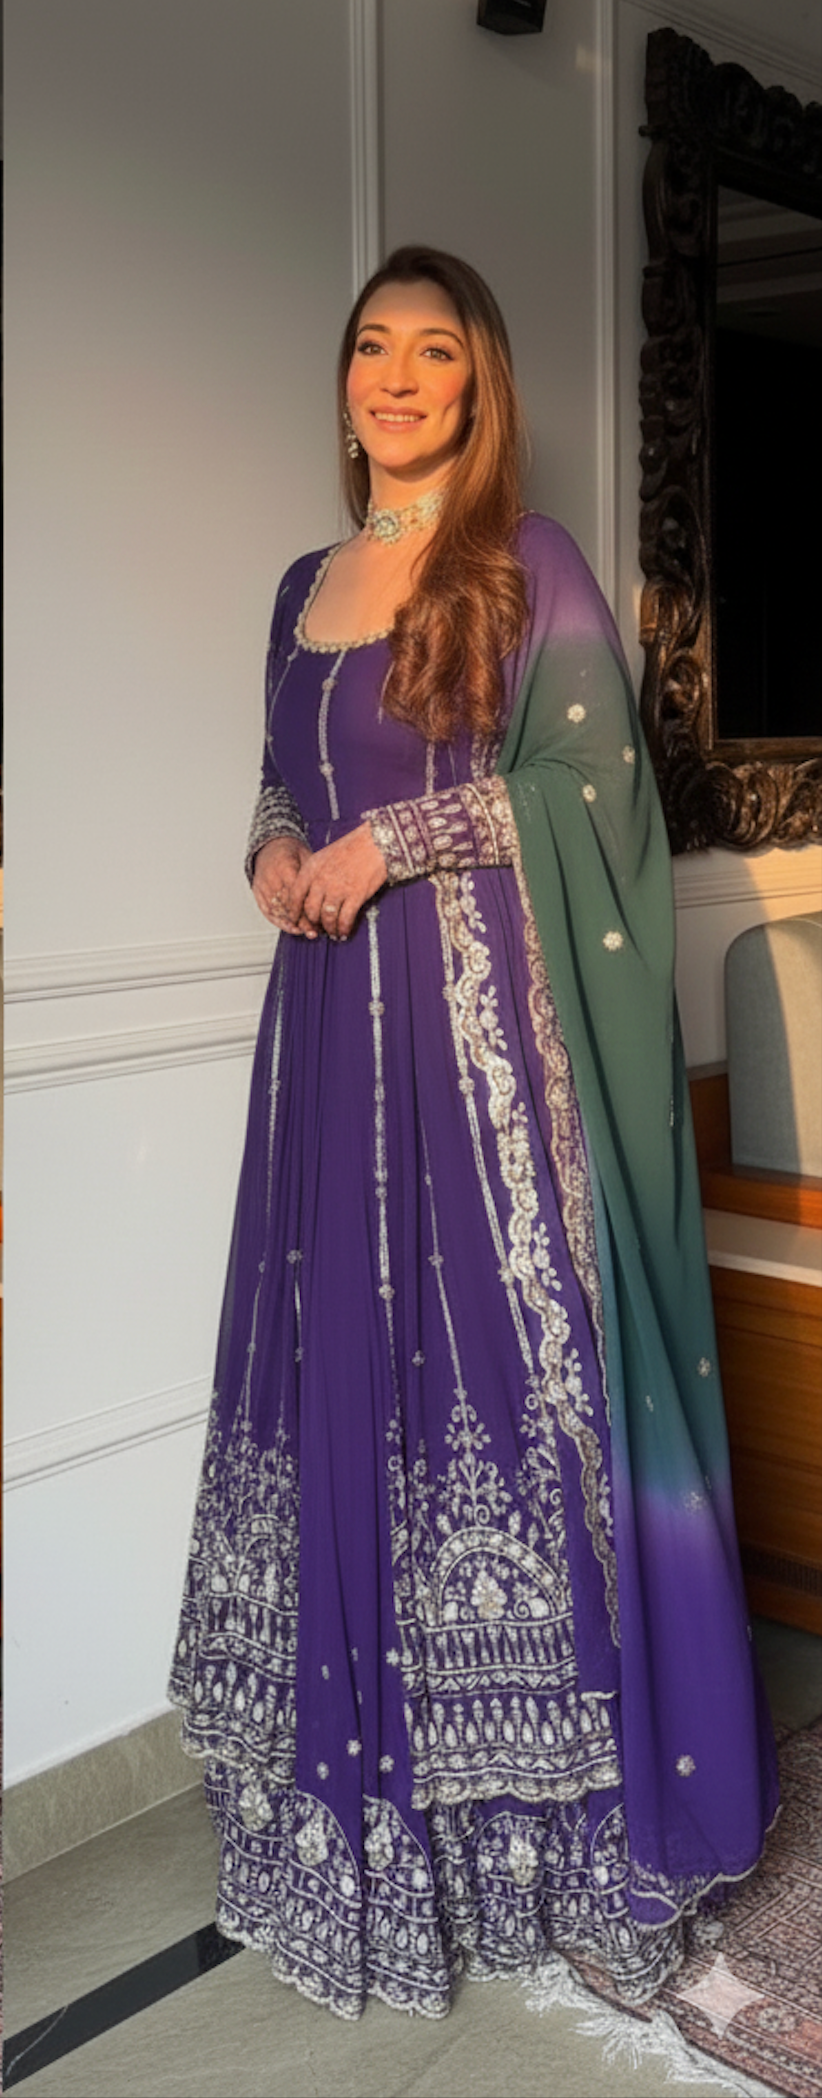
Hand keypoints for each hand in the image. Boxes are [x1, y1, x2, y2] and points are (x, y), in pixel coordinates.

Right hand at [252, 836, 313, 934]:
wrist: (270, 846)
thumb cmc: (291, 852)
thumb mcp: (306, 856)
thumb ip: (313, 874)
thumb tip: (328, 893)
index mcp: (284, 867)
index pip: (296, 894)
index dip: (306, 909)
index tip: (319, 920)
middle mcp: (271, 878)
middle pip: (287, 905)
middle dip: (301, 920)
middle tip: (315, 931)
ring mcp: (262, 886)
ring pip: (277, 910)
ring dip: (291, 924)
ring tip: (305, 933)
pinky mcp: (257, 892)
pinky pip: (267, 910)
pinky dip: (279, 921)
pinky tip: (291, 928)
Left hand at [284, 823, 387, 940]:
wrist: (375, 842)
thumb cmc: (351, 847)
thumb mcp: (324, 856)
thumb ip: (314, 874)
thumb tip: (310, 895)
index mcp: (311, 869)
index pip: (295, 896)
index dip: (294, 912)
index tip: (296, 920)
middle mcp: (321, 880)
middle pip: (310, 911)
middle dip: (313, 924)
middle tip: (318, 929)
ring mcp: (338, 889)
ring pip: (327, 918)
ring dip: (329, 929)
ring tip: (333, 933)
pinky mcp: (355, 896)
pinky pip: (345, 919)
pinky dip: (344, 929)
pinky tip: (345, 933)